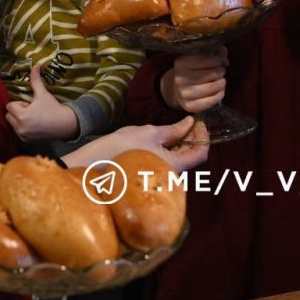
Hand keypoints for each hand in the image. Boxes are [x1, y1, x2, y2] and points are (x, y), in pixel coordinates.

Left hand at [5, 63, 78, 142]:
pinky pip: (18, 133)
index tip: (31, 104)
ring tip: (33, 118)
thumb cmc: (53, 107)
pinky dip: (23, 128)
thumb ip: (35, 79)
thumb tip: (36, 64)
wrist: (65, 124)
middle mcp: (20, 128)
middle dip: (17, 112)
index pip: (10, 106)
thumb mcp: (43, 93)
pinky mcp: (26, 142)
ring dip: (19, 120)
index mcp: (22, 116)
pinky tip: (35, 126)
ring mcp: (23, 136)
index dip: (20, 103)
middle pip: (9, 115)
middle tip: (32, 111)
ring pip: (12, 124)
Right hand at [63, 116, 209, 172]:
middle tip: (187, 121)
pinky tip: (163, 139)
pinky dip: (170, 150)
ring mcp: (161, 178)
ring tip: (175, 127)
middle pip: (191, 157)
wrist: (95, 165)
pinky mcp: (152, 176)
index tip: (198, 121)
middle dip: (192, 138)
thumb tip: (189, 123)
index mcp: (174, 166)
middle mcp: (171, 176)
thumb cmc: (122, 147)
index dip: (203, 136)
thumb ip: (172, 130)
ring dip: (181, 143)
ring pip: (180, 160)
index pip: (201, 154)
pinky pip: (168, 163)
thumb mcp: (149, 133)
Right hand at [159, 47, 227, 112]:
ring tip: (220, 81)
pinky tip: (219, 90)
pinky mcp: (190, 106)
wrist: (177, 90)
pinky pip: (212, 100)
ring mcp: (184, 94)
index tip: (218, 61)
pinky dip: (220, 94)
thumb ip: (215, 53)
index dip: (217, 59)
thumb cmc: (193, 70)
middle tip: (220, 71)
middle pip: (211, 73)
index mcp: (181, 63)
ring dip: (221, 83)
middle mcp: (180, 79)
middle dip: (220, 71)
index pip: (205, 59)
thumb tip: (225, 61)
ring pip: (213, 87)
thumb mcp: (200, 57)